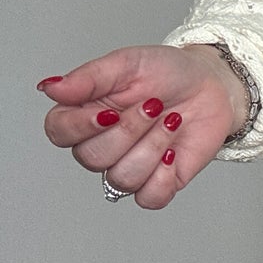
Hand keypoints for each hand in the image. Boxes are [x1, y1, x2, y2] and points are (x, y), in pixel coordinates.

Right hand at [37, 43, 250, 209]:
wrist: (212, 86)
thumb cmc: (167, 72)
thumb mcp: (127, 64)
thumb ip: (88, 78)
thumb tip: (50, 88)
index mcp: (85, 114)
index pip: (58, 132)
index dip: (80, 127)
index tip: (110, 111)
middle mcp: (101, 145)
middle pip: (91, 158)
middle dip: (129, 131)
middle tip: (153, 106)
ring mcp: (129, 166)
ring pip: (121, 179)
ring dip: (152, 147)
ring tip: (171, 121)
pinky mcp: (159, 183)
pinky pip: (148, 198)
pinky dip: (163, 177)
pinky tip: (174, 152)